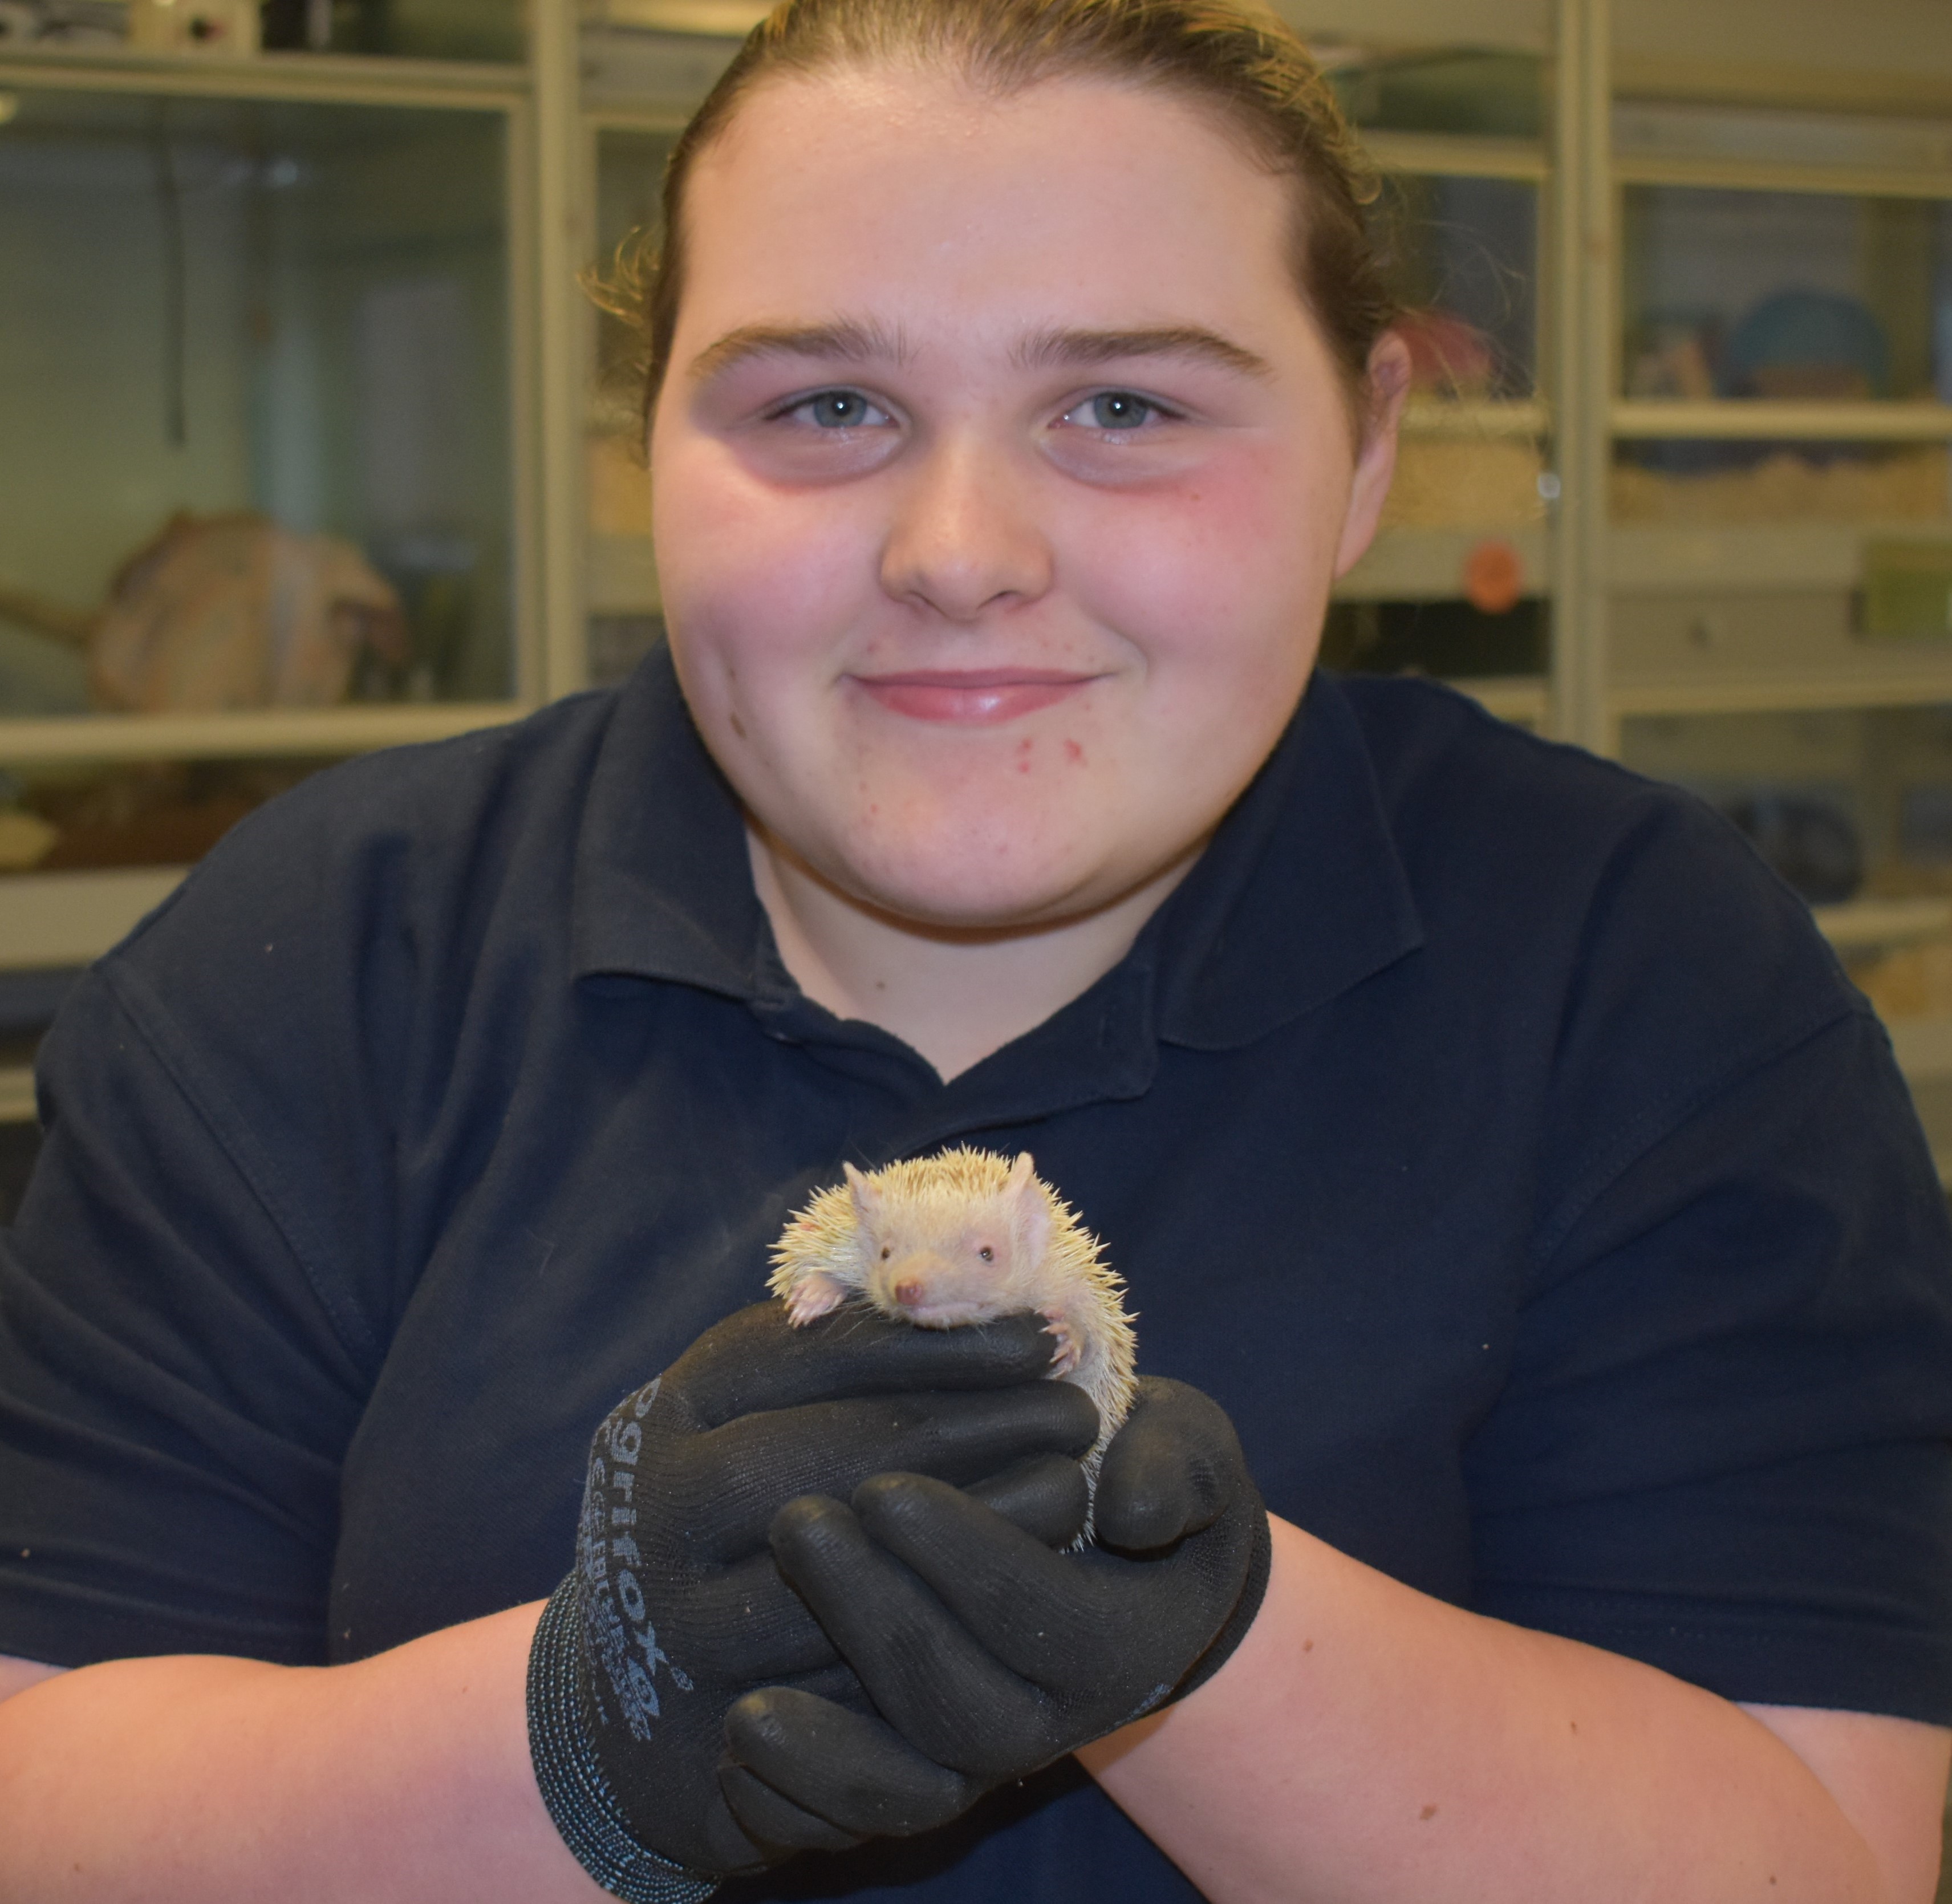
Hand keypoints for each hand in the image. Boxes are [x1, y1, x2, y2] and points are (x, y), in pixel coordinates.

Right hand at [526, 1300, 1096, 1896]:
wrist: (630, 1681)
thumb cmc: (726, 1507)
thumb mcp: (744, 1413)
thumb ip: (828, 1354)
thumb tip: (974, 1293)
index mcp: (668, 1415)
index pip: (813, 1355)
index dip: (939, 1343)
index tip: (1040, 1334)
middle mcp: (658, 1516)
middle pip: (832, 1459)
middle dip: (973, 1427)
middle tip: (1075, 1412)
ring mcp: (678, 1630)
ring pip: (852, 1575)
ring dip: (980, 1529)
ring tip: (1069, 1489)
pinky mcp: (721, 1731)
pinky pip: (856, 1680)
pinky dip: (950, 1628)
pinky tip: (1023, 1589)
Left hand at [722, 1375, 1269, 1840]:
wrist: (1123, 1547)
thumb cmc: (1140, 1471)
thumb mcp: (1185, 1451)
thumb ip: (1173, 1467)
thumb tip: (1130, 1515)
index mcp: (1122, 1641)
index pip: (1040, 1617)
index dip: (963, 1556)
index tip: (887, 1487)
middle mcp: (1057, 1719)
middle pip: (960, 1704)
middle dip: (874, 1617)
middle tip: (802, 1523)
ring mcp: (988, 1755)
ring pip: (909, 1775)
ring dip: (827, 1732)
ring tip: (748, 1686)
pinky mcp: (927, 1771)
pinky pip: (864, 1817)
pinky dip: (802, 1799)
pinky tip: (738, 1742)